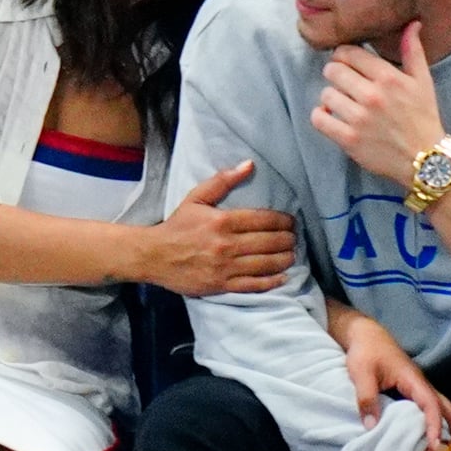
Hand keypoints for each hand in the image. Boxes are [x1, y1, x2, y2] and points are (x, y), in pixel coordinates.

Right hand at [149, 160, 295, 295]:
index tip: (291, 222)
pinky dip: (271, 282)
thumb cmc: (178, 226)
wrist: (154, 255)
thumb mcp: (196, 198)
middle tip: (295, 238)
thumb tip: (248, 164)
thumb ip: (223, 181)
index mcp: (223, 221)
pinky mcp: (221, 286)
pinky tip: (283, 277)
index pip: (263, 219)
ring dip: (284, 259)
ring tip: (292, 255)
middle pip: (268, 242)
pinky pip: (253, 285)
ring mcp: (225, 267)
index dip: (282, 221)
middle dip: (287, 240)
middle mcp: (227, 244)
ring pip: (265, 264)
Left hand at [310, 22, 444, 186]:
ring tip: (342, 102)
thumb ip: (413, 51)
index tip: (347, 63)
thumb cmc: (423, 117)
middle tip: (343, 83)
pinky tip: (331, 117)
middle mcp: (372, 95)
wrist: (426, 159)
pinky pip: (319, 119)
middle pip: (332, 71)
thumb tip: (412, 24)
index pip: (349, 53)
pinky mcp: (348, 139)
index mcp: (388, 77)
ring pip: (325, 94)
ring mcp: (359, 119)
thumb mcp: (422, 81)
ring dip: (331, 97)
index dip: (344, 56)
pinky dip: (321, 117)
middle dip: (336, 74)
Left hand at [328, 299, 450, 450]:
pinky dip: (447, 430)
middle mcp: (423, 386)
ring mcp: (422, 390)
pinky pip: (437, 413)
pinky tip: (446, 447)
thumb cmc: (365, 352)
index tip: (434, 446)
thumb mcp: (361, 373)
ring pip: (448, 413)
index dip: (434, 425)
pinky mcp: (416, 395)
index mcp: (413, 380)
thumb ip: (366, 398)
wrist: (367, 335)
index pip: (430, 404)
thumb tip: (371, 427)